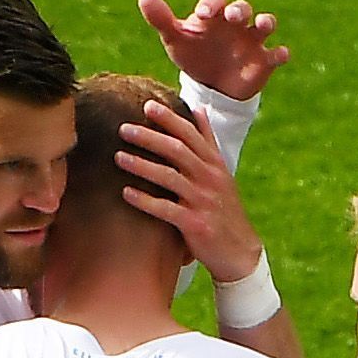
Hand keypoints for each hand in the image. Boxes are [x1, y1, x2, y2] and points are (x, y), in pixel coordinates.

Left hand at [115, 101, 262, 283]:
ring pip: (170, 177)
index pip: (191, 134)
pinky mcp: (195, 225)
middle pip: (178, 151)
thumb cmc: (223, 208)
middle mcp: (210, 178)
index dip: (170, 119)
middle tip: (123, 128)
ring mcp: (203, 201)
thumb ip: (207, 141)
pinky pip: (167, 209)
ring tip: (118, 157)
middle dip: (150, 137)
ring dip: (143, 165)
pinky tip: (126, 193)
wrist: (239, 251)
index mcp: (214, 163)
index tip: (147, 105)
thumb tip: (197, 109)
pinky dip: (145, 201)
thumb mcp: (220, 172)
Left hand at [141, 0, 287, 102]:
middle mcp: (236, 24)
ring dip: (265, 22)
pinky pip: (276, 54)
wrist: (212, 86)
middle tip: (233, 16)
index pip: (215, 0)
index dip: (212, 4)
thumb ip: (161, 19)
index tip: (204, 14)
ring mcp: (252, 41)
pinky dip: (280, 54)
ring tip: (263, 25)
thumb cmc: (193, 55)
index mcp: (214, 15)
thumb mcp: (176, 40)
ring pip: (265, 24)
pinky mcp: (264, 61)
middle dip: (239, 10)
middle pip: (242, 8)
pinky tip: (280, 55)